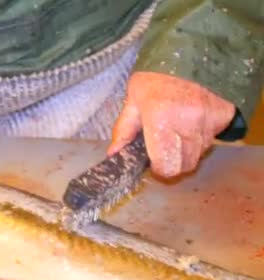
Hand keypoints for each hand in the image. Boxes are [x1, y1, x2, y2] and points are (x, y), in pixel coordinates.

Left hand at [108, 71, 234, 177]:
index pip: (166, 164)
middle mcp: (188, 121)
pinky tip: (192, 122)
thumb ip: (124, 131)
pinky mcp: (224, 116)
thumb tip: (114, 155)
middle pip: (185, 165)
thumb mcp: (133, 101)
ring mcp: (209, 119)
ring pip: (200, 154)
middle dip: (173, 163)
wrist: (188, 52)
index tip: (153, 162)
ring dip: (188, 150)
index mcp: (160, 119)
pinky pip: (213, 139)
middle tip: (165, 149)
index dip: (158, 168)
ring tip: (177, 131)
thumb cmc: (155, 79)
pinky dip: (202, 138)